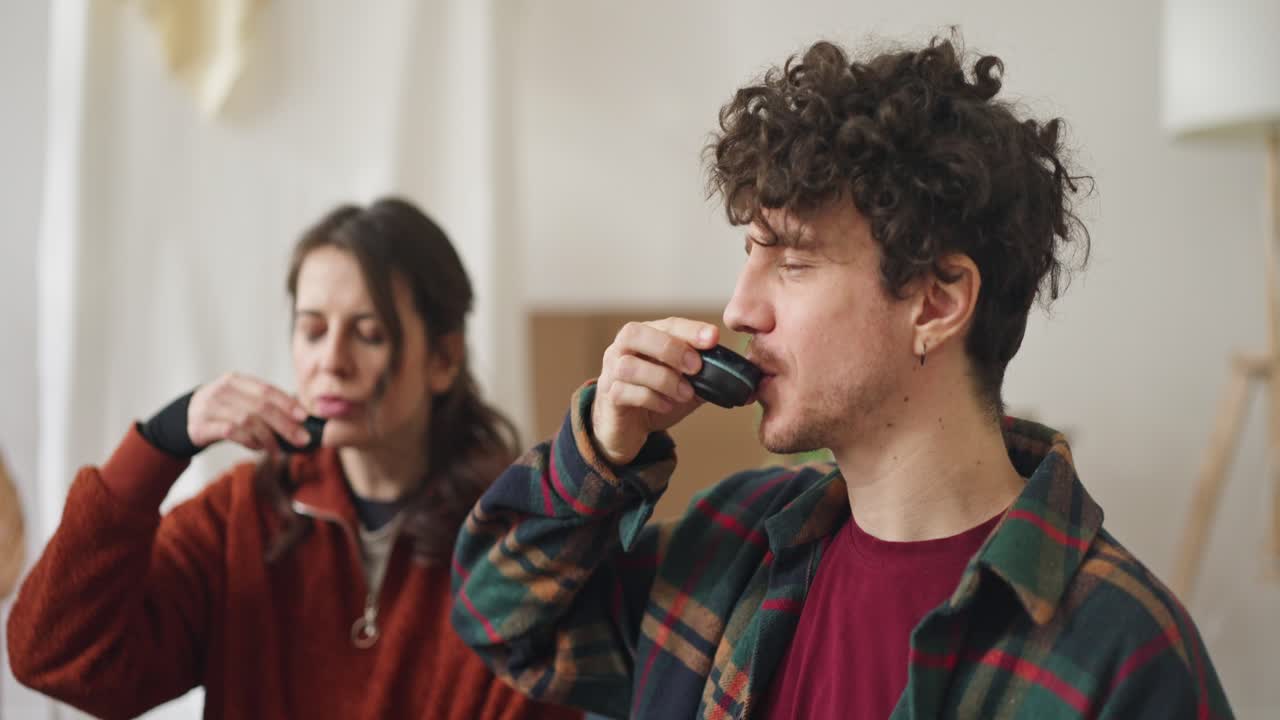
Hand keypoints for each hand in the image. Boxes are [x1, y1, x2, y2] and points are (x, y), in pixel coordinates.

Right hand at [187, 372, 309, 452]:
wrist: (185, 419)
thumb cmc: (223, 411)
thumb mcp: (241, 400)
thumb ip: (266, 406)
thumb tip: (301, 421)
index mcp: (236, 380)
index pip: (266, 390)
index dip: (287, 403)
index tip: (304, 417)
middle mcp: (222, 390)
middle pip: (260, 406)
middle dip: (285, 424)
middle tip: (301, 439)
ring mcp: (210, 407)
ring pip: (247, 420)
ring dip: (268, 437)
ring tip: (278, 449)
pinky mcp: (201, 426)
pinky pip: (232, 433)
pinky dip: (250, 441)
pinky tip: (258, 448)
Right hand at [591, 317, 719, 465]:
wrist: (627, 430)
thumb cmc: (656, 399)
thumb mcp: (686, 386)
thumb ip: (708, 380)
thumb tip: (745, 390)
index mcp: (645, 337)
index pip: (667, 324)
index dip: (690, 329)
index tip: (713, 338)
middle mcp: (622, 348)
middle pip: (636, 333)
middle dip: (670, 348)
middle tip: (696, 367)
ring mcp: (611, 371)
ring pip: (629, 365)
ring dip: (663, 379)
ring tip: (685, 394)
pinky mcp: (608, 396)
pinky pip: (624, 392)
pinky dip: (650, 398)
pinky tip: (666, 406)